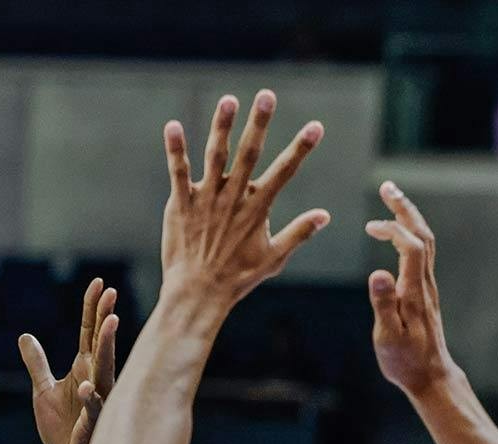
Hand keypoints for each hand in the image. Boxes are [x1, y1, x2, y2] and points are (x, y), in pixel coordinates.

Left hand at [19, 280, 119, 443]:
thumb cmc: (62, 429)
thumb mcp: (42, 390)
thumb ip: (36, 363)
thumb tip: (25, 336)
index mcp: (84, 368)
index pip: (89, 333)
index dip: (92, 308)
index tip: (98, 283)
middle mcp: (95, 379)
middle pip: (101, 344)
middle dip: (105, 318)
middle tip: (111, 293)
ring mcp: (97, 401)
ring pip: (106, 369)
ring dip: (108, 345)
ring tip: (111, 322)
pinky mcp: (92, 424)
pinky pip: (93, 408)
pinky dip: (91, 398)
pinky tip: (87, 386)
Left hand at [159, 92, 329, 312]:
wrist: (198, 294)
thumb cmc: (237, 279)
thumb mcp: (274, 259)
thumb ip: (298, 233)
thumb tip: (325, 215)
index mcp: (257, 209)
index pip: (284, 172)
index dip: (300, 149)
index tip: (316, 126)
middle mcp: (233, 199)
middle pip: (249, 155)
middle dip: (259, 124)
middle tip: (267, 95)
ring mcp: (206, 200)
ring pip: (215, 157)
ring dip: (221, 127)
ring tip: (229, 100)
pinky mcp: (181, 205)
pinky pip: (178, 173)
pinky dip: (176, 150)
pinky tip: (172, 127)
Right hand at [366, 181, 456, 394]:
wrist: (430, 375)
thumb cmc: (405, 360)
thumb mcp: (387, 336)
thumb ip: (383, 304)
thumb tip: (377, 273)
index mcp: (413, 292)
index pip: (409, 247)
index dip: (393, 230)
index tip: (371, 226)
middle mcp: (424, 284)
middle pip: (421, 235)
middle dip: (404, 209)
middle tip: (387, 187)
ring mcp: (427, 286)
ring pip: (423, 241)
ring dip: (408, 217)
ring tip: (391, 200)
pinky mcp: (424, 292)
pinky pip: (420, 253)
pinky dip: (409, 234)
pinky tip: (397, 233)